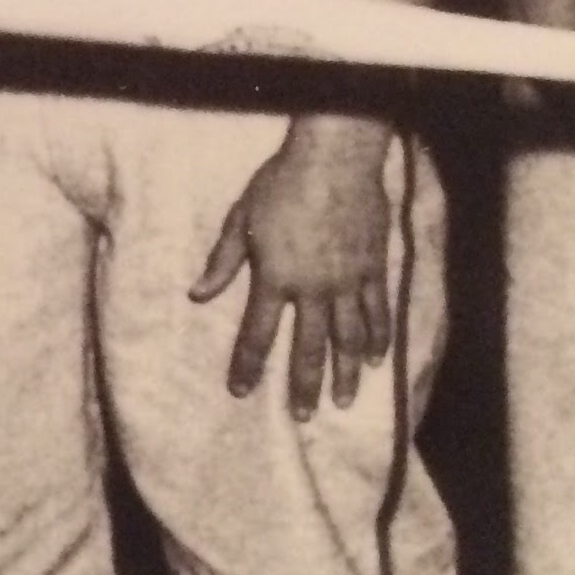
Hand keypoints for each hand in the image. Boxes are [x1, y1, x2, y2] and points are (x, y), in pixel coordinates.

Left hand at [191, 115, 394, 418]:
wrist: (334, 157)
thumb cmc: (281, 183)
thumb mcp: (241, 219)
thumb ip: (223, 261)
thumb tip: (197, 294)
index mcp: (275, 278)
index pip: (257, 334)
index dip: (248, 366)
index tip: (240, 391)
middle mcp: (313, 289)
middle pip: (307, 348)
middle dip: (303, 386)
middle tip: (303, 417)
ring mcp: (348, 281)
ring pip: (348, 339)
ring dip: (345, 373)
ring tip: (344, 401)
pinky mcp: (374, 268)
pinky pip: (377, 312)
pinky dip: (378, 338)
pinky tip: (377, 360)